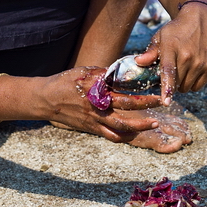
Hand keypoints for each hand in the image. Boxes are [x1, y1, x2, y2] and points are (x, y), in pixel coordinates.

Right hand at [37, 67, 163, 142]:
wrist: (45, 100)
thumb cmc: (64, 82)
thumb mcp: (83, 71)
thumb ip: (103, 73)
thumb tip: (120, 71)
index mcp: (96, 87)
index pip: (122, 87)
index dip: (139, 88)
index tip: (153, 85)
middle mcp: (97, 104)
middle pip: (127, 106)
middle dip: (146, 104)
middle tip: (161, 102)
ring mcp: (95, 119)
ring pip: (122, 126)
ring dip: (140, 126)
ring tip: (154, 123)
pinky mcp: (91, 128)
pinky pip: (112, 135)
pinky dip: (126, 136)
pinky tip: (136, 133)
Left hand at [135, 1, 206, 104]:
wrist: (201, 19)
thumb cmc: (177, 30)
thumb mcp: (161, 36)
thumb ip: (150, 52)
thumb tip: (138, 62)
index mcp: (172, 48)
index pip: (169, 72)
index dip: (167, 88)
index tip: (166, 101)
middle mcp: (188, 56)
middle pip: (177, 84)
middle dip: (171, 83)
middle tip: (171, 72)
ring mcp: (201, 62)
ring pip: (187, 87)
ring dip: (182, 84)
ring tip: (182, 70)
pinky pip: (199, 86)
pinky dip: (193, 83)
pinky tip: (191, 71)